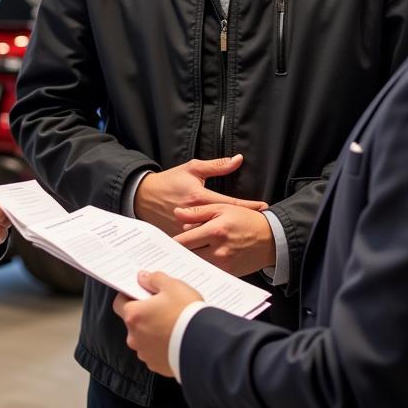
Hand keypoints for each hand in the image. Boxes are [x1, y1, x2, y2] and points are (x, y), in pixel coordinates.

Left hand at [113, 270, 202, 376]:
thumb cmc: (186, 314)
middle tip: (163, 308)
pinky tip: (176, 339)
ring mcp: (145, 353)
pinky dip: (162, 347)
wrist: (205, 344)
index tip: (141, 293)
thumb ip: (154, 279)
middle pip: (133, 322)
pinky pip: (155, 352)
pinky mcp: (157, 365)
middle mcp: (134, 336)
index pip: (119, 303)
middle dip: (145, 315)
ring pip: (144, 338)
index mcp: (134, 315)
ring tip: (173, 325)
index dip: (129, 296)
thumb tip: (143, 277)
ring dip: (153, 332)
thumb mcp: (173, 286)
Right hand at [134, 154, 267, 235]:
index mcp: (199, 197)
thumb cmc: (169, 181)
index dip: (248, 206)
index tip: (264, 207)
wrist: (143, 196)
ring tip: (247, 239)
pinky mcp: (179, 237)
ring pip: (211, 237)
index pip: (229, 203)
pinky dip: (211, 245)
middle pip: (223, 224)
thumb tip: (238, 159)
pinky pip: (198, 244)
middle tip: (261, 227)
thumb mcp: (193, 169)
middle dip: (242, 225)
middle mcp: (194, 216)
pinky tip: (225, 247)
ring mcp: (186, 229)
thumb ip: (217, 165)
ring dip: (229, 238)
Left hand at [173, 203, 275, 276]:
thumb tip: (176, 213)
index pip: (184, 240)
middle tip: (171, 251)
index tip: (165, 243)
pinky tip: (201, 261)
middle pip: (188, 255)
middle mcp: (218, 250)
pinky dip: (203, 267)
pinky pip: (209, 271)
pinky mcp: (229, 273)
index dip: (172, 242)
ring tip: (185, 256)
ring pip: (197, 264)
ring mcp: (224, 264)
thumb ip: (198, 212)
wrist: (271, 239)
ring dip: (191, 260)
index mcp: (215, 231)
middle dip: (180, 253)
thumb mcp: (222, 208)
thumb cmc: (246, 220)